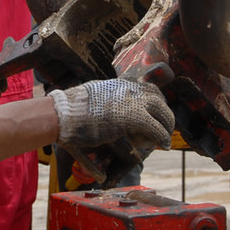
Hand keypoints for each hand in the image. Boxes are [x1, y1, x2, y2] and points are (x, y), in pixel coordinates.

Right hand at [48, 78, 173, 149]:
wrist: (63, 114)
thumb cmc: (69, 109)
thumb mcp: (89, 97)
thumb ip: (100, 100)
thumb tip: (98, 107)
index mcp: (118, 84)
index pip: (146, 88)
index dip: (155, 101)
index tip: (156, 112)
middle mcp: (128, 89)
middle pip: (158, 98)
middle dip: (164, 113)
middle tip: (165, 126)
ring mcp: (132, 102)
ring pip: (162, 112)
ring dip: (166, 125)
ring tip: (165, 138)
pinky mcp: (134, 118)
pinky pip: (156, 129)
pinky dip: (162, 137)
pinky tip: (164, 145)